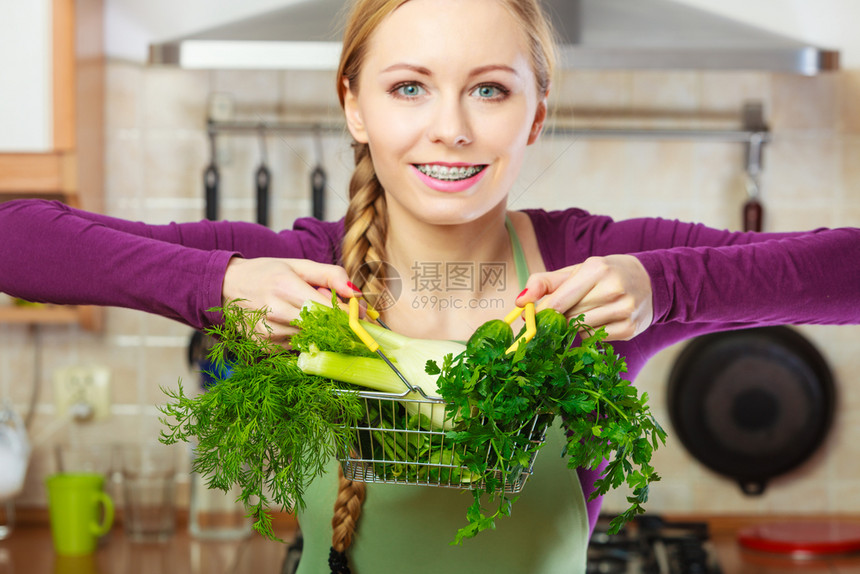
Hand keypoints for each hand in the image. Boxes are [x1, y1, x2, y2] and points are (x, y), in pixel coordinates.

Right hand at [221, 257, 358, 343]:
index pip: (329, 309)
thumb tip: (356, 292)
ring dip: (320, 330)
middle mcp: (276, 312)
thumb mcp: (299, 265)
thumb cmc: (266, 273)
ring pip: (312, 338)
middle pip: (323, 327)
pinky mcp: (265, 347)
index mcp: (286, 287)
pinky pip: (297, 347)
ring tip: (306, 313)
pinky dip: (303, 337)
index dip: (350, 314)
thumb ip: (330, 275)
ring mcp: (269, 333)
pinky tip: (293, 324)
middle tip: (340, 315)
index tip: (361, 314)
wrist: (226, 287)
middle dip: (337, 323)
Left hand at [516, 255, 652, 340]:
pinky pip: (594, 338)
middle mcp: (613, 289)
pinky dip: (588, 332)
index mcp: (597, 268)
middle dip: (557, 318)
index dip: (541, 312)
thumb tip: (520, 301)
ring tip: (581, 313)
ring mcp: (624, 310)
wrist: (649, 280)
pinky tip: (597, 319)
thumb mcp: (576, 271)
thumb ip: (544, 282)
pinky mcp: (630, 329)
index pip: (559, 300)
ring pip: (580, 328)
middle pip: (568, 315)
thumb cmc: (604, 275)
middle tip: (556, 315)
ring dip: (572, 325)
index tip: (530, 318)